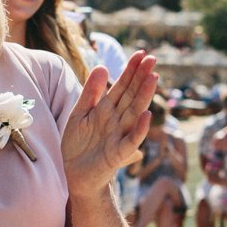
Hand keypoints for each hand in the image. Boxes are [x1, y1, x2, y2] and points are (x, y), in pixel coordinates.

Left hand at [62, 51, 159, 198]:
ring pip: (134, 113)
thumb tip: (101, 66)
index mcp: (107, 109)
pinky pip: (130, 141)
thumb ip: (91, 93)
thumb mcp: (80, 114)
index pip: (122, 86)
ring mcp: (119, 136)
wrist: (72, 174)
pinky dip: (139, 129)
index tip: (141, 53)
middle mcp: (117, 120)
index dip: (131, 70)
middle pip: (131, 95)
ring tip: (153, 78)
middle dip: (141, 77)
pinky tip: (146, 115)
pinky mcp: (117, 154)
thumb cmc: (78, 144)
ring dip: (144, 96)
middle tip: (152, 58)